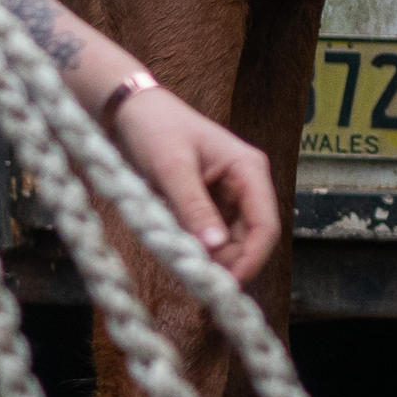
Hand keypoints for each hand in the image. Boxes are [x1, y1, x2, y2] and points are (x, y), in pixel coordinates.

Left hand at [112, 86, 282, 279]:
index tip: (227, 285)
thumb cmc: (155, 129)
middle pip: (251, 237)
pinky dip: (197, 248)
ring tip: (182, 269)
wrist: (131, 110)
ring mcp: (228, 194)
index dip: (252, 258)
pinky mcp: (208, 202)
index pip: (266, 224)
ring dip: (211, 258)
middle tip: (197, 283)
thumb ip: (194, 208)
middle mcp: (245, 184)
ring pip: (231, 240)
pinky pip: (210, 234)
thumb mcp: (172, 170)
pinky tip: (177, 253)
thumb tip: (215, 249)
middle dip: (229, 262)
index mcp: (249, 170)